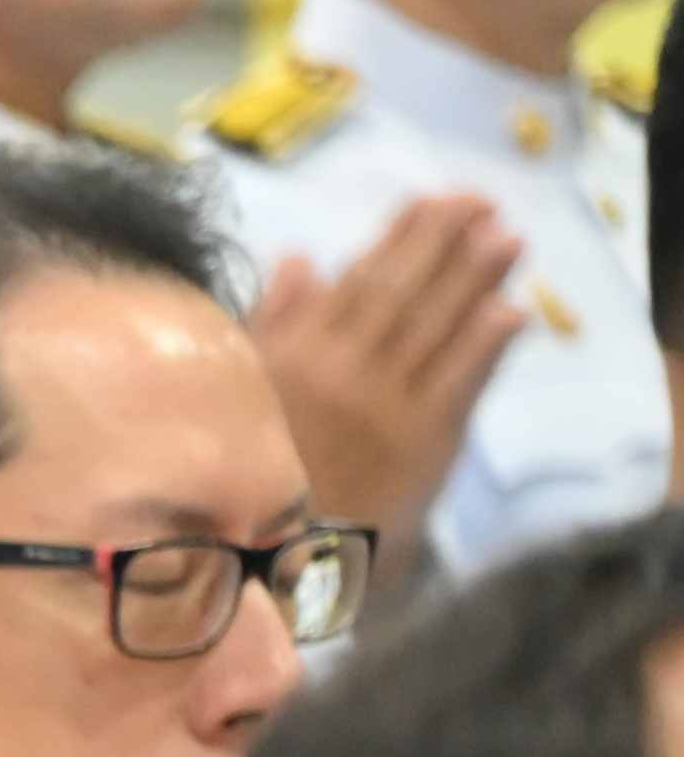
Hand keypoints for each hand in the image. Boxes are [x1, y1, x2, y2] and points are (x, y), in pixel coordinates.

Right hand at [250, 193, 523, 556]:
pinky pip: (460, 381)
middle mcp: (342, 371)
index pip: (358, 280)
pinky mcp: (425, 441)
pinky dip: (486, 345)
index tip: (435, 200)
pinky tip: (511, 310)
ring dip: (476, 279)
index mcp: (295, 355)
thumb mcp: (245, 389)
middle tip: (482, 202)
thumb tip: (299, 258)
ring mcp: (387, 404)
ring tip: (506, 239)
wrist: (277, 556)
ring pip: (437, 328)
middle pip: (404, 293)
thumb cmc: (259, 468)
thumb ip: (272, 322)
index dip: (402, 237)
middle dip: (445, 243)